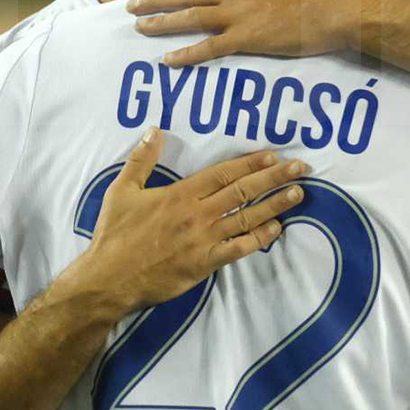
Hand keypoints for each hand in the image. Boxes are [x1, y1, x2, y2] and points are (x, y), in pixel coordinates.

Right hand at [72, 129, 308, 317]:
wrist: (109, 279)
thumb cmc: (115, 235)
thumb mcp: (121, 191)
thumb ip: (141, 159)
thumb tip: (153, 130)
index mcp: (180, 194)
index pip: (223, 173)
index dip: (250, 163)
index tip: (273, 154)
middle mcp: (197, 214)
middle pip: (243, 191)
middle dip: (273, 178)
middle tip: (300, 168)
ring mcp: (204, 239)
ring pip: (247, 217)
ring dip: (275, 205)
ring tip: (298, 193)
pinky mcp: (205, 264)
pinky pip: (239, 249)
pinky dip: (259, 238)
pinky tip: (277, 229)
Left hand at [126, 0, 359, 65]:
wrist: (333, 8)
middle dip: (155, 0)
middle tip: (132, 7)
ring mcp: (238, 15)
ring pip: (190, 17)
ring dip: (161, 23)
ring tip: (140, 28)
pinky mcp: (247, 39)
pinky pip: (210, 48)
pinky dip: (187, 54)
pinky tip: (168, 60)